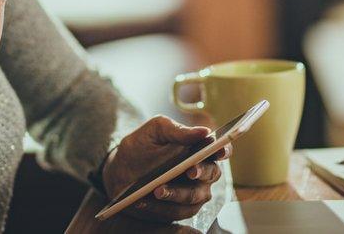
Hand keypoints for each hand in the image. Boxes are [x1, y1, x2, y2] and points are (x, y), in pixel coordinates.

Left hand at [102, 116, 231, 222]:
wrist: (119, 171)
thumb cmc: (141, 147)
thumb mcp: (154, 131)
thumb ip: (177, 130)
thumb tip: (204, 131)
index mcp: (199, 149)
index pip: (220, 149)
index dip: (224, 150)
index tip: (219, 151)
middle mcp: (201, 172)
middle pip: (212, 173)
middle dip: (201, 172)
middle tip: (189, 171)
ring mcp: (192, 193)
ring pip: (194, 196)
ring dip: (177, 193)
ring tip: (157, 189)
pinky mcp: (179, 210)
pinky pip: (176, 212)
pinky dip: (160, 207)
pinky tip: (144, 201)